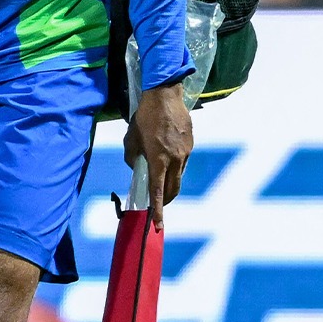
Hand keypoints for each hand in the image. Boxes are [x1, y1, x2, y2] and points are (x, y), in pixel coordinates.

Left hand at [123, 82, 192, 227]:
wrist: (165, 95)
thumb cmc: (145, 116)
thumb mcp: (131, 137)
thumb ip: (132, 156)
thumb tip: (137, 167)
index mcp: (159, 160)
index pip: (158, 191)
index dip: (157, 211)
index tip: (158, 226)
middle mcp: (175, 160)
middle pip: (172, 189)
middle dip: (165, 200)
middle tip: (157, 204)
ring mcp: (185, 153)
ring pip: (179, 176)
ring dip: (169, 182)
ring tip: (159, 176)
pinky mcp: (190, 144)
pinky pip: (182, 161)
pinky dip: (174, 165)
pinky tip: (166, 154)